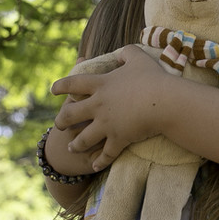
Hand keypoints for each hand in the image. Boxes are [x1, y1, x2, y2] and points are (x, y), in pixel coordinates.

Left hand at [50, 45, 169, 171]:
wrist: (165, 101)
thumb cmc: (153, 78)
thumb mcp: (138, 58)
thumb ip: (127, 53)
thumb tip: (120, 53)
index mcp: (101, 85)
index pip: (74, 83)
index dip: (61, 86)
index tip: (52, 90)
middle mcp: (98, 105)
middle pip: (71, 115)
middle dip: (62, 121)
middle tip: (59, 124)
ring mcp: (107, 124)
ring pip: (83, 138)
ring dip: (76, 144)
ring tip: (72, 147)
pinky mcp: (118, 139)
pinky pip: (106, 154)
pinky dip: (100, 161)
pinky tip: (94, 166)